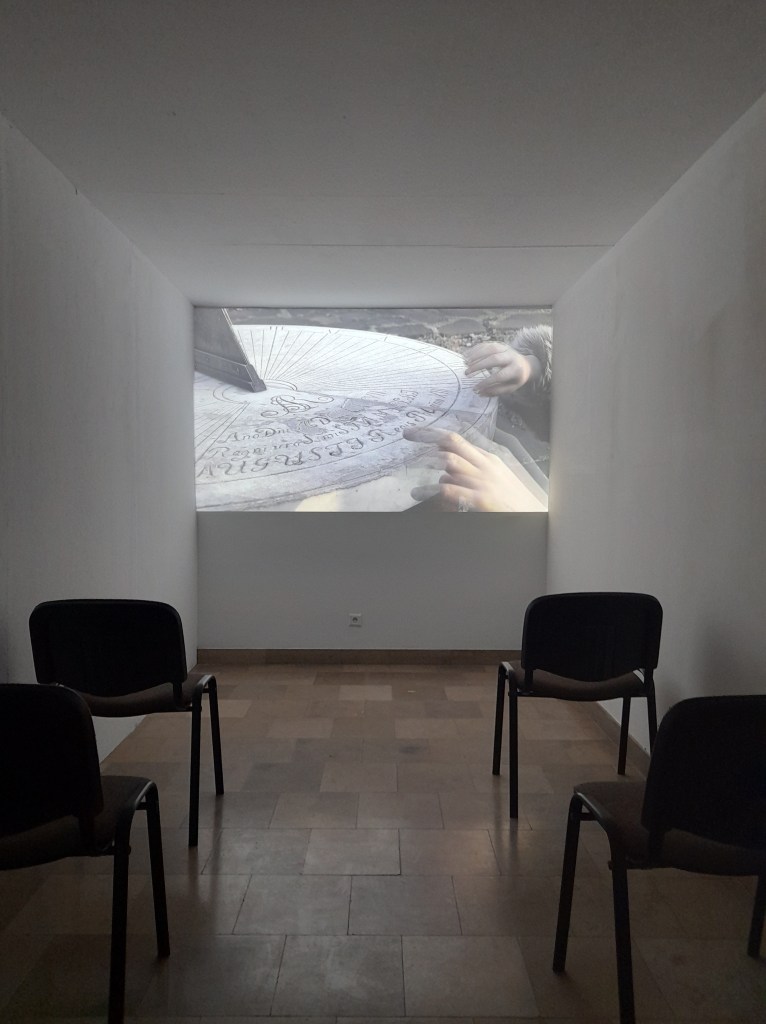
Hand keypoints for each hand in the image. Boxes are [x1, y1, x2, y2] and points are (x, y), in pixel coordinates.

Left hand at [402, 427, 542, 511]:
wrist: (534, 519)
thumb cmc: (514, 502)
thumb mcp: (499, 477)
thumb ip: (477, 468)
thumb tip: (450, 466)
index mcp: (489, 459)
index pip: (458, 440)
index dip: (435, 433)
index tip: (417, 431)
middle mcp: (484, 467)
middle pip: (450, 446)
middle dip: (426, 437)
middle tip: (408, 434)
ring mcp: (481, 482)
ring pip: (448, 468)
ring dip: (430, 474)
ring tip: (416, 489)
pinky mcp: (479, 500)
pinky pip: (449, 491)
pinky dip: (433, 493)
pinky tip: (421, 495)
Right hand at [463, 342, 537, 395]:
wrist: (525, 365)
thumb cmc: (515, 378)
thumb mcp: (510, 388)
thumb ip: (496, 390)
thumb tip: (480, 392)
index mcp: (516, 370)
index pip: (500, 376)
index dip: (487, 382)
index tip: (476, 387)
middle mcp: (511, 357)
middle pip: (494, 359)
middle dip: (479, 366)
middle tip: (467, 373)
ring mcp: (506, 348)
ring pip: (490, 348)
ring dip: (476, 355)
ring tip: (465, 363)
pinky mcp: (500, 344)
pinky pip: (487, 344)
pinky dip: (476, 349)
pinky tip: (466, 355)